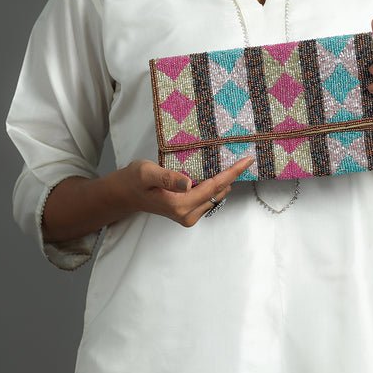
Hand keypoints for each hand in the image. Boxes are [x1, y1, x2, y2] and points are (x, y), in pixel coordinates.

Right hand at [115, 156, 253, 226]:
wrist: (125, 194)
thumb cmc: (134, 180)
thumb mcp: (147, 173)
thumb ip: (167, 177)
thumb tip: (188, 183)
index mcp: (179, 204)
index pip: (213, 186)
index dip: (232, 173)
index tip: (248, 160)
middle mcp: (187, 214)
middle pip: (218, 192)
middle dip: (232, 176)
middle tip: (245, 157)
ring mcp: (187, 215)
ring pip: (215, 196)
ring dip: (225, 181)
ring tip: (235, 162)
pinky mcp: (187, 212)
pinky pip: (208, 197)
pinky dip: (215, 185)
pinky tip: (218, 172)